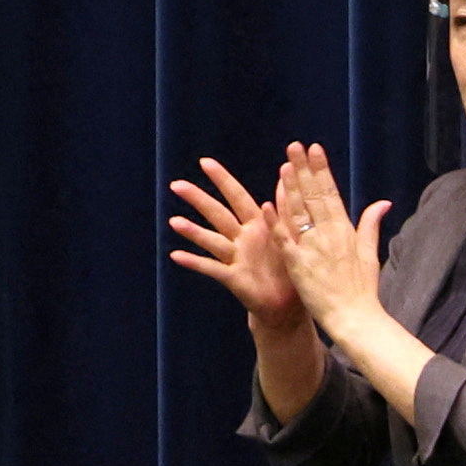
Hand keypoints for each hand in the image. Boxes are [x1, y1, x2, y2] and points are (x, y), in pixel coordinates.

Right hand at [163, 154, 302, 323]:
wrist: (289, 304)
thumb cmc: (290, 266)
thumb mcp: (292, 235)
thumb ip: (287, 207)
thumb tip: (287, 174)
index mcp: (257, 225)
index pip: (237, 197)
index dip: (222, 180)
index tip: (204, 161)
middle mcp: (241, 238)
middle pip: (217, 214)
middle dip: (198, 199)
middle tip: (176, 184)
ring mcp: (235, 257)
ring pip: (211, 240)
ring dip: (192, 231)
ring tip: (173, 221)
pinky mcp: (233, 278)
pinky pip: (211, 268)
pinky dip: (194, 262)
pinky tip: (175, 255)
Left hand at [270, 141, 392, 334]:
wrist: (356, 318)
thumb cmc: (363, 289)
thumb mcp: (370, 254)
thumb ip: (371, 225)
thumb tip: (383, 202)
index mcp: (346, 231)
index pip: (331, 192)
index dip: (321, 170)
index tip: (314, 150)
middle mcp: (329, 235)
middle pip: (314, 196)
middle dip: (304, 169)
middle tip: (294, 146)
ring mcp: (313, 249)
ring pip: (300, 212)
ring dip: (291, 188)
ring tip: (284, 165)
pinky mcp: (299, 264)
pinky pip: (286, 240)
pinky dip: (277, 222)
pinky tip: (268, 204)